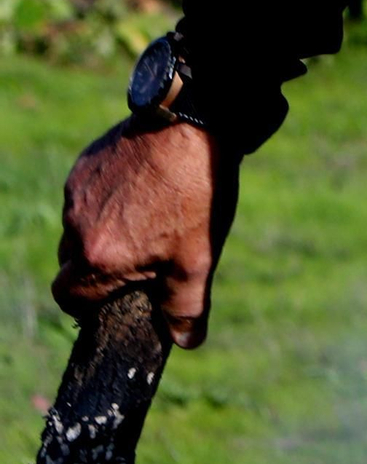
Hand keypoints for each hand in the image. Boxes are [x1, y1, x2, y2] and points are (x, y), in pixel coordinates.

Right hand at [54, 118, 238, 348]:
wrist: (195, 123)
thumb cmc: (196, 194)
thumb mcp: (198, 260)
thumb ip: (186, 308)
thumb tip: (186, 340)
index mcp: (96, 259)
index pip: (69, 299)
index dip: (91, 303)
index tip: (120, 294)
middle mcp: (77, 226)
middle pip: (72, 263)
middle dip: (99, 266)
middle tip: (141, 256)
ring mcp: (79, 190)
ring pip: (80, 225)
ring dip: (106, 229)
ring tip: (151, 215)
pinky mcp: (88, 161)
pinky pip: (88, 192)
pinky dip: (109, 197)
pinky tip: (146, 186)